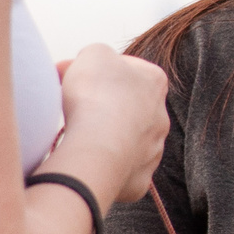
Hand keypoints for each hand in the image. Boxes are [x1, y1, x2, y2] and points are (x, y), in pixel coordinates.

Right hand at [46, 45, 168, 204]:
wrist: (97, 144)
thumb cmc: (96, 95)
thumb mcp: (93, 54)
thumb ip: (98, 54)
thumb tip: (91, 65)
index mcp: (154, 82)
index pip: (128, 70)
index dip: (97, 72)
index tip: (74, 78)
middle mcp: (161, 116)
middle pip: (127, 108)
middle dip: (102, 106)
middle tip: (72, 108)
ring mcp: (153, 150)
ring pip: (125, 141)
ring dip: (104, 137)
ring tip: (77, 137)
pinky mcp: (140, 179)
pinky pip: (120, 170)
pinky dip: (104, 166)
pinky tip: (86, 160)